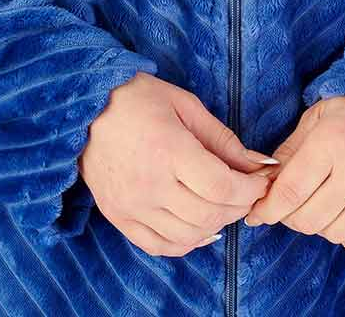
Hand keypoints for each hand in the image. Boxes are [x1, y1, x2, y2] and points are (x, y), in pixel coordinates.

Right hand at [78, 72, 278, 256]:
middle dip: (239, 206)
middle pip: (209, 215)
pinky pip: (160, 246)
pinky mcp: (118, 217)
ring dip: (215, 225)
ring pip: (188, 236)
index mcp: (169, 150)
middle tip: (247, 191)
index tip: (260, 180)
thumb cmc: (137, 98)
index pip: (222, 187)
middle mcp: (150, 185)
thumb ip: (223, 139)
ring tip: (223, 204)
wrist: (84, 107)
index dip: (250, 189)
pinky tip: (198, 227)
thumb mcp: (185, 104)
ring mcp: (132, 206)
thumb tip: (260, 164)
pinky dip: (186, 243)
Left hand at [243, 95, 344, 250]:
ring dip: (319, 226)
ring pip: (336, 233)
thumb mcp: (314, 119)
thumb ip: (288, 153)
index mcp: (330, 142)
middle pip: (310, 218)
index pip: (291, 192)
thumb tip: (264, 186)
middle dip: (289, 218)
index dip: (268, 209)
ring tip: (319, 206)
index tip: (256, 214)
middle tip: (288, 207)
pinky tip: (344, 219)